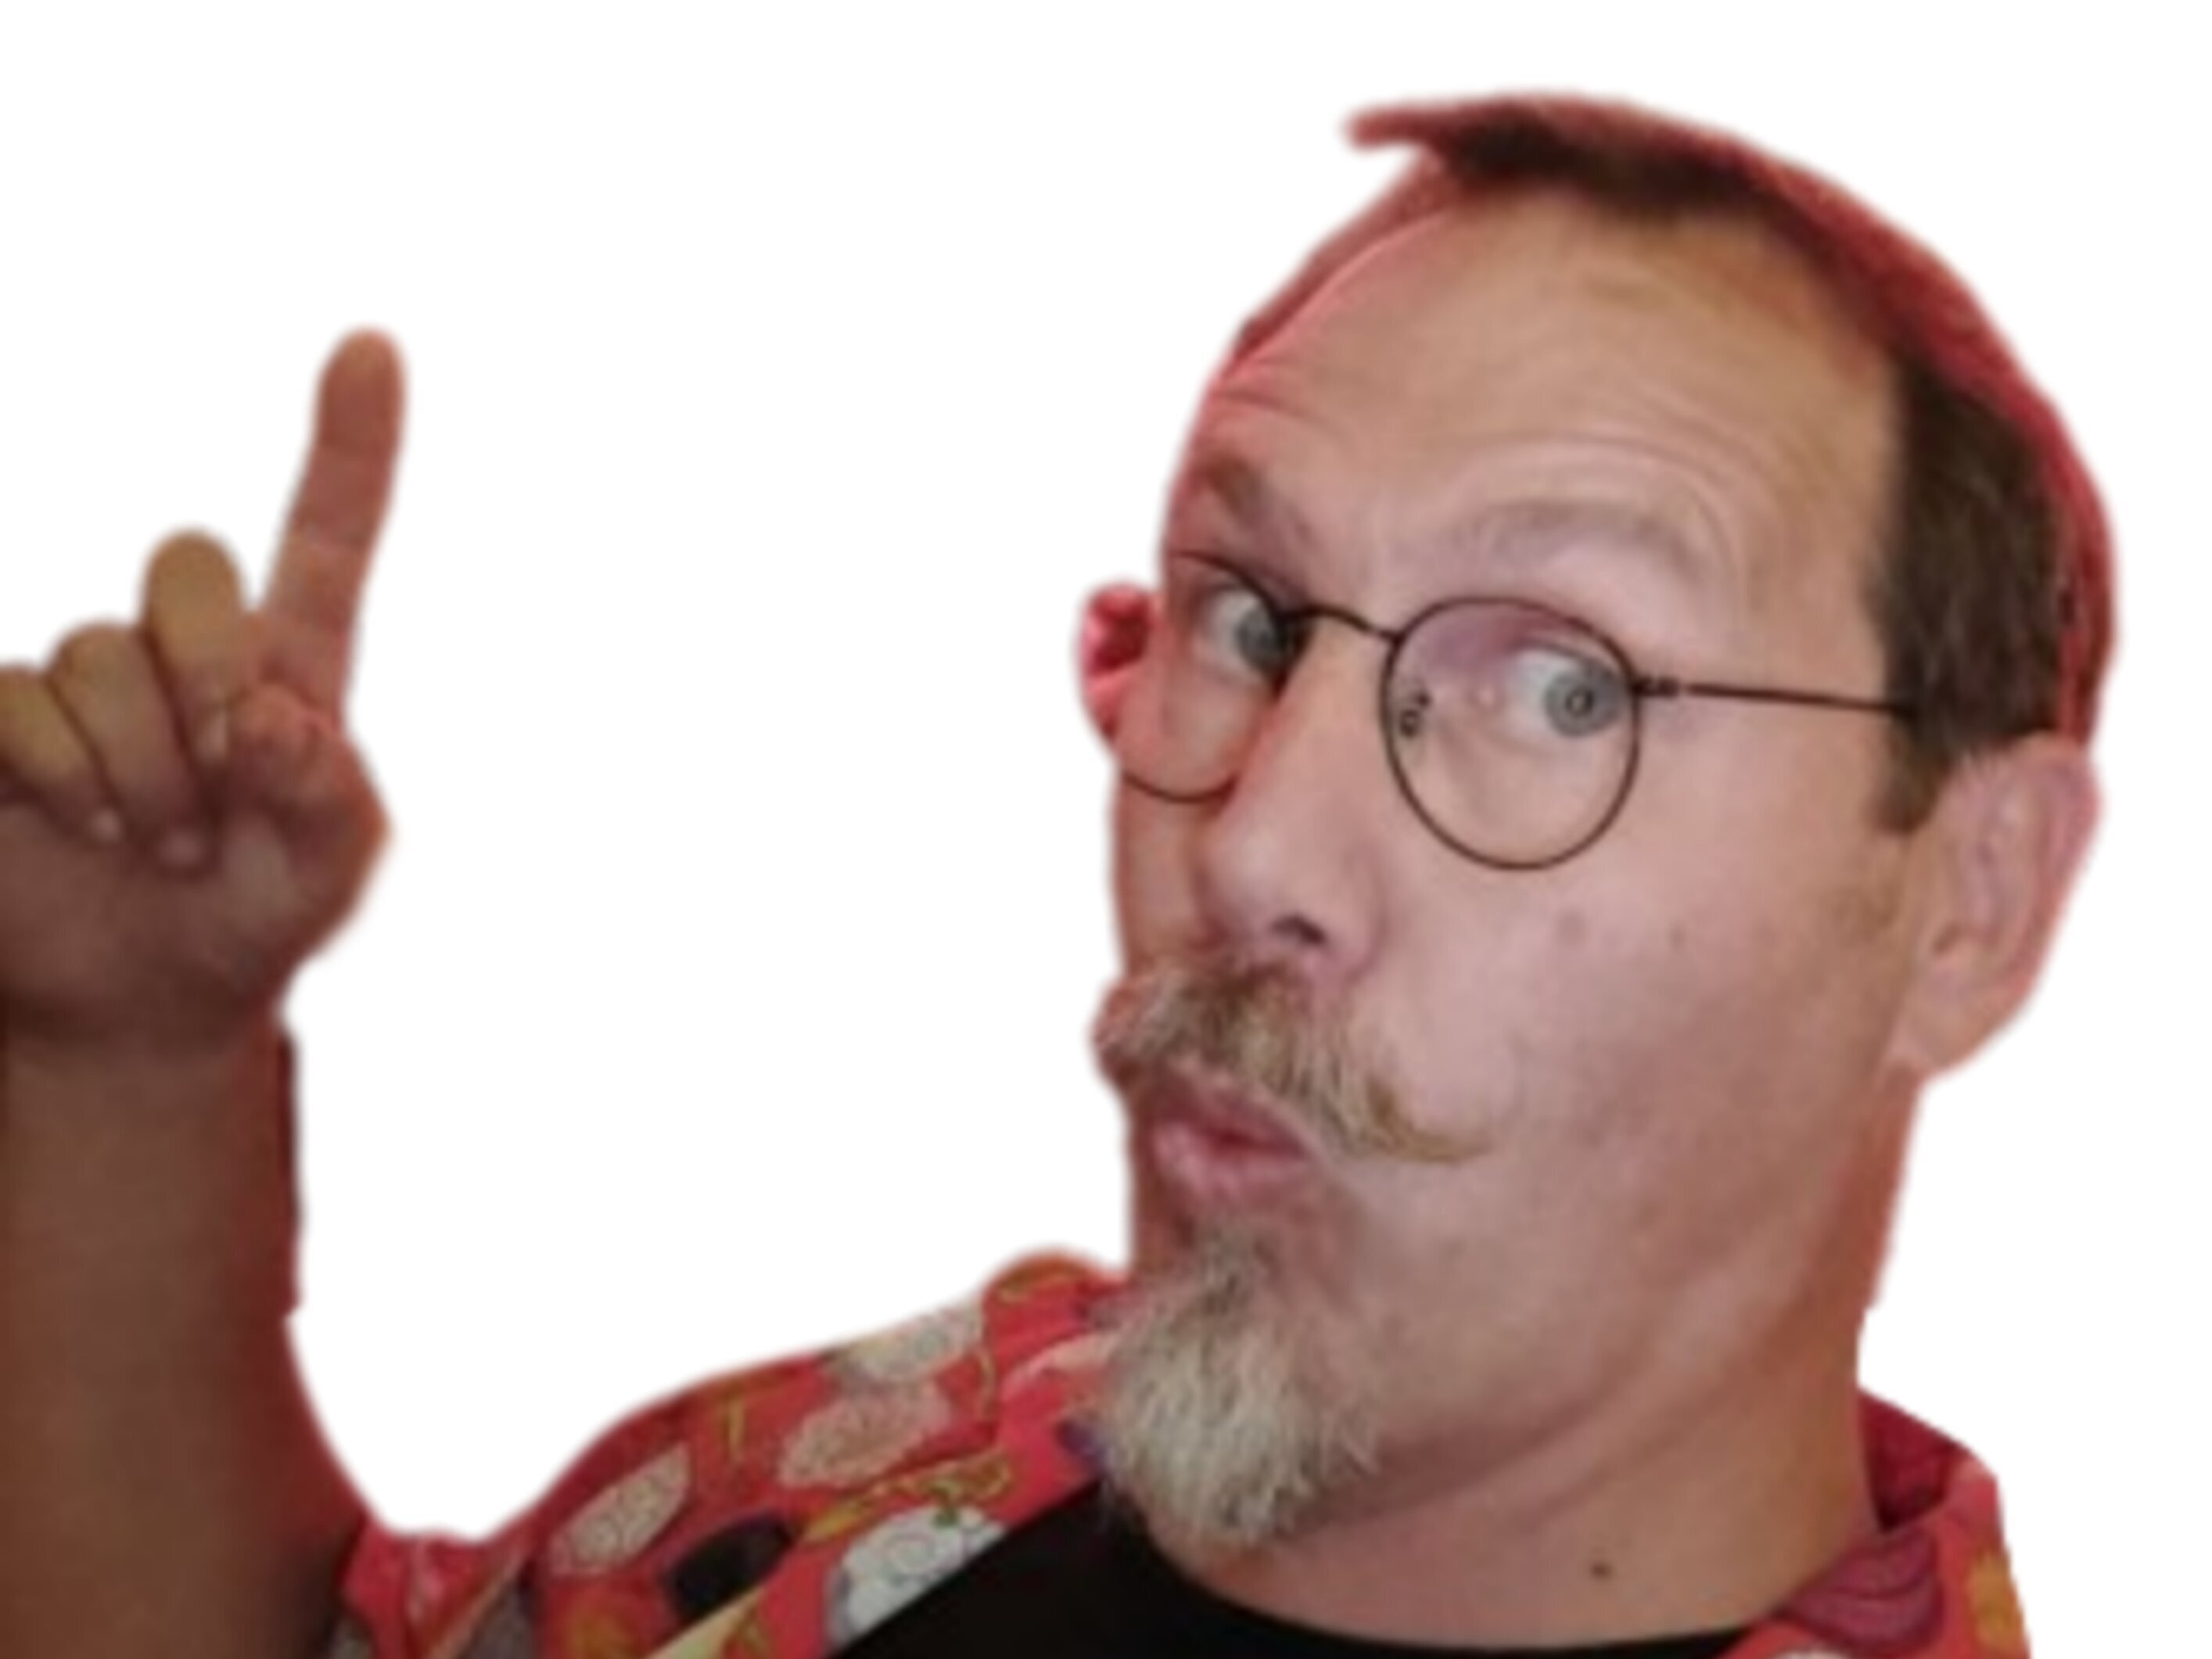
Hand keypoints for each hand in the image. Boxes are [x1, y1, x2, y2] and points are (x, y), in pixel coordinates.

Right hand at [0, 333, 403, 1056]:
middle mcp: (183, 647)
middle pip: (187, 563)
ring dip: (136, 770)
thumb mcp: (328, 875)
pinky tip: (85, 830)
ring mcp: (83, 678)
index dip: (352, 445)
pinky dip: (56, 777)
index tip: (373, 346)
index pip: (327, 537)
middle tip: (222, 790)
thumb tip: (268, 717)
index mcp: (291, 665)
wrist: (146, 999)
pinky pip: (9, 703)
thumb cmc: (256, 919)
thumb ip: (329, 800)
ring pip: (94, 655)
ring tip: (158, 842)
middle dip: (205, 676)